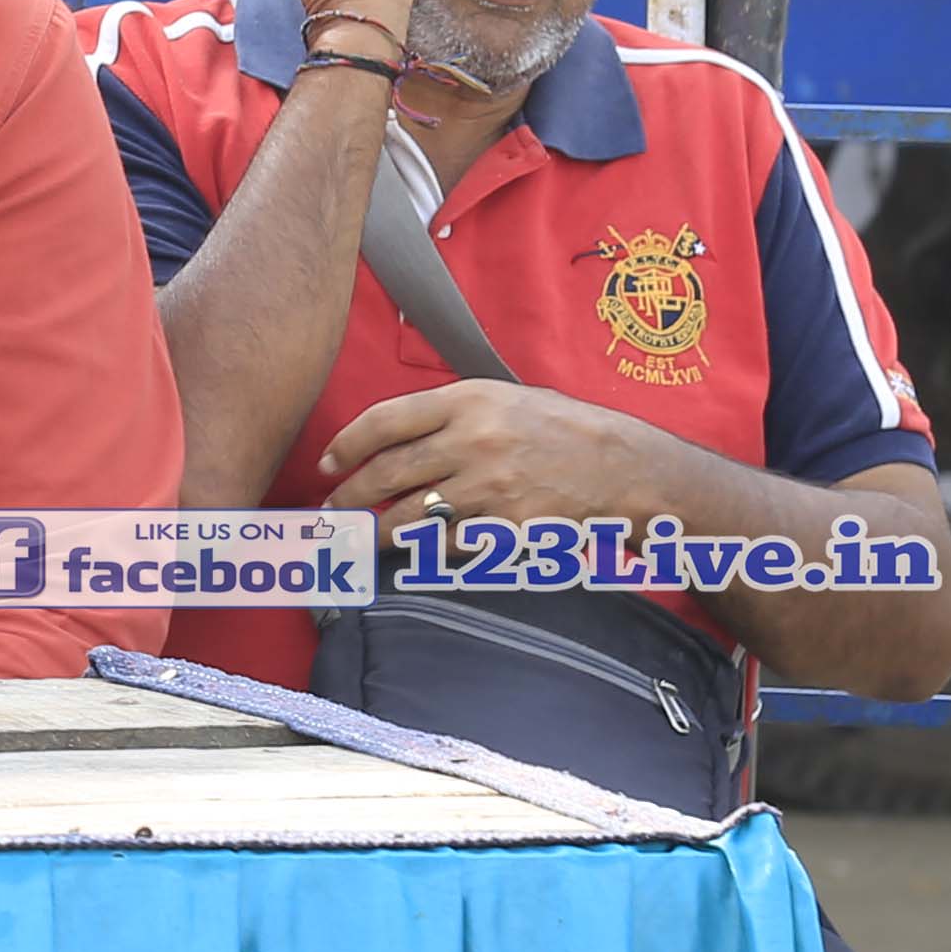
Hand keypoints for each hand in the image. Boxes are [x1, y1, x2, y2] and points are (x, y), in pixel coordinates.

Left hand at [317, 378, 690, 524]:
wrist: (623, 468)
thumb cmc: (560, 429)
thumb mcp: (504, 398)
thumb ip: (447, 413)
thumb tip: (387, 438)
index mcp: (467, 401)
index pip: (382, 421)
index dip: (344, 447)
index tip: (327, 465)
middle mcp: (473, 441)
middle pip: (386, 474)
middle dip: (348, 497)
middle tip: (332, 511)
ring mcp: (489, 488)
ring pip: (408, 517)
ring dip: (375, 532)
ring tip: (360, 537)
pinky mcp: (506, 529)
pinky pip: (447, 546)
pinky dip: (422, 552)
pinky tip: (409, 553)